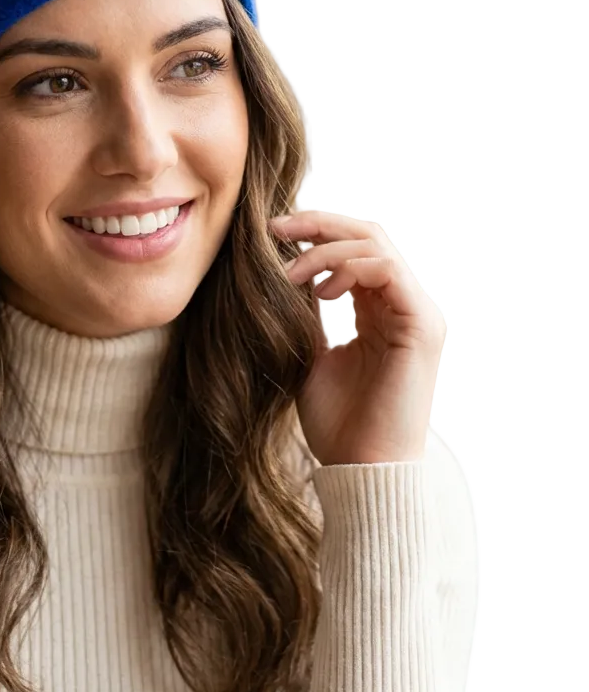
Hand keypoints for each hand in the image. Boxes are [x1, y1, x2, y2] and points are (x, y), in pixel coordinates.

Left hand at [269, 210, 445, 465]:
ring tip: (289, 275)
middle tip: (274, 228)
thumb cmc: (337, 422)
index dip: (315, 231)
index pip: (355, 247)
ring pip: (377, 244)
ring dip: (326, 248)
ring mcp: (418, 313)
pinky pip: (388, 270)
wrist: (360, 468)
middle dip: (319, 223)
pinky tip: (321, 292)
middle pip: (369, 234)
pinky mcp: (422, 326)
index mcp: (381, 310)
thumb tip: (281, 272)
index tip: (270, 233)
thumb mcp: (309, 353)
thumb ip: (305, 312)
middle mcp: (404, 305)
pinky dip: (349, 268)